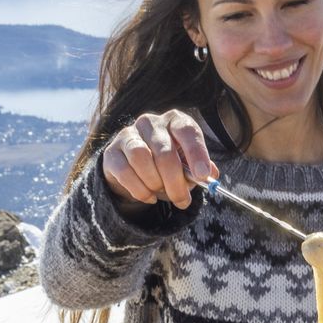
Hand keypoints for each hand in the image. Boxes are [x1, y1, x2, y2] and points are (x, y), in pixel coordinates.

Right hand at [100, 110, 219, 209]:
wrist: (134, 170)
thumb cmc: (168, 165)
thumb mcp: (187, 166)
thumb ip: (199, 170)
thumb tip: (211, 176)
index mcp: (175, 121)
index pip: (187, 130)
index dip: (196, 153)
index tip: (203, 175)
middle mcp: (150, 122)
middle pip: (164, 151)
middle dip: (175, 182)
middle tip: (182, 201)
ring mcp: (128, 134)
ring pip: (141, 158)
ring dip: (155, 183)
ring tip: (161, 193)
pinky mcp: (112, 152)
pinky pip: (125, 172)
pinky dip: (139, 190)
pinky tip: (148, 196)